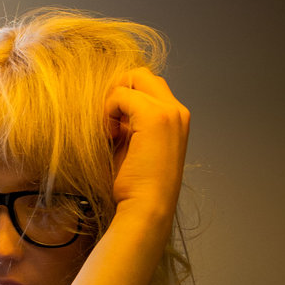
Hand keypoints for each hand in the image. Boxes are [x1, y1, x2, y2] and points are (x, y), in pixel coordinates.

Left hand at [104, 66, 188, 227]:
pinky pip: (121, 95)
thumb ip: (130, 124)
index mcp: (176, 119)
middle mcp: (177, 111)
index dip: (125, 99)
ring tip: (109, 132)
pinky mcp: (154, 116)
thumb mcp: (134, 147)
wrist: (146, 209)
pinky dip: (108, 111)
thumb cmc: (136, 187)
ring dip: (112, 102)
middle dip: (117, 91)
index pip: (149, 86)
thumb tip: (111, 108)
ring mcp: (169, 112)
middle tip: (107, 121)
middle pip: (142, 75)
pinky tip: (109, 135)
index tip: (114, 128)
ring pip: (132, 79)